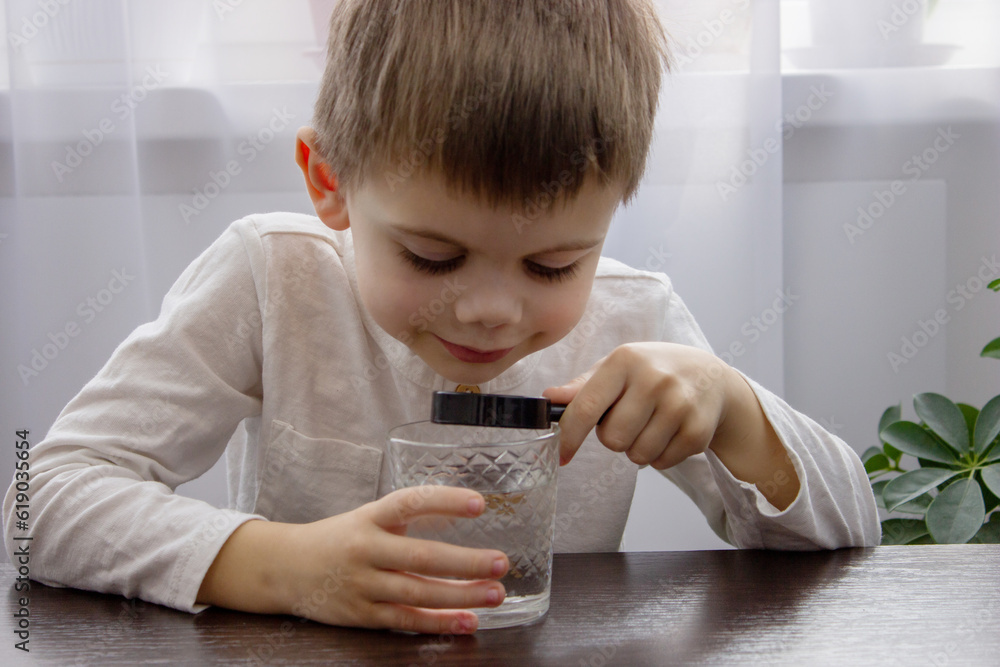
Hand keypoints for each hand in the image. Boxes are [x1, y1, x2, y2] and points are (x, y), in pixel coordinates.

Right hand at [199, 486, 508, 634]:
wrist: (286, 568)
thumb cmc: (340, 539)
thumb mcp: (368, 518)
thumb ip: (407, 519)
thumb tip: (464, 512)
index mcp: (369, 517)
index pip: (409, 503)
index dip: (444, 502)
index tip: (479, 504)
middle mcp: (365, 549)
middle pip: (421, 557)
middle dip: (465, 562)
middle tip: (500, 563)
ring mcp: (362, 585)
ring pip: (417, 593)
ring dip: (460, 596)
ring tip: (494, 594)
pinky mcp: (362, 615)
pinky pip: (406, 620)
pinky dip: (439, 623)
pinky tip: (468, 622)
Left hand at [544, 342, 799, 508]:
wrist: (710, 376)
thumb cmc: (653, 371)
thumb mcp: (617, 368)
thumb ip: (582, 387)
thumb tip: (549, 398)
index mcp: (625, 360)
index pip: (587, 408)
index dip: (570, 437)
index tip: (562, 456)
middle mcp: (654, 379)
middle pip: (612, 439)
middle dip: (614, 437)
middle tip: (629, 419)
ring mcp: (679, 404)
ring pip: (637, 455)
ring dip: (637, 448)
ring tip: (650, 424)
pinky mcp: (698, 429)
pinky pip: (661, 463)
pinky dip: (659, 456)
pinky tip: (669, 432)